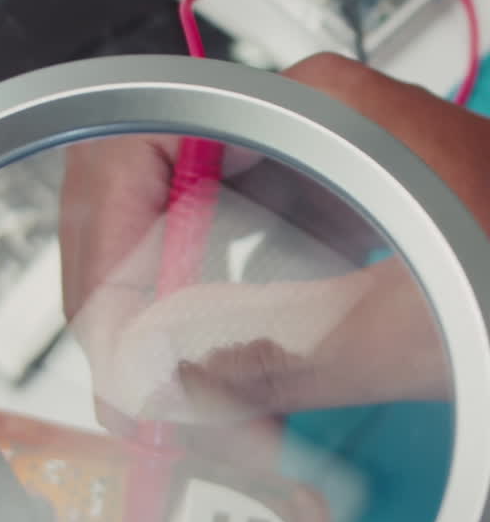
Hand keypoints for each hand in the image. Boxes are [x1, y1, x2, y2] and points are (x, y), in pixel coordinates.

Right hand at [61, 54, 489, 422]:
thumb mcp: (422, 322)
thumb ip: (282, 353)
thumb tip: (159, 380)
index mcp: (316, 114)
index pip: (139, 139)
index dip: (98, 240)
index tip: (102, 331)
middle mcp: (309, 133)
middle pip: (152, 195)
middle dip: (126, 302)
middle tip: (131, 398)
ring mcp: (322, 176)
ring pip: (189, 239)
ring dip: (166, 325)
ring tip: (174, 407)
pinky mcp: (337, 225)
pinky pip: (234, 269)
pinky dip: (215, 333)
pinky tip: (230, 389)